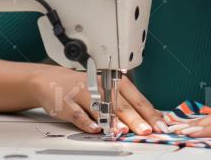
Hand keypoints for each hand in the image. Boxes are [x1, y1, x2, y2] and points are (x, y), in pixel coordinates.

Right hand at [29, 65, 169, 134]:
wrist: (51, 79)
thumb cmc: (85, 86)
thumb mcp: (107, 89)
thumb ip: (126, 103)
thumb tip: (149, 118)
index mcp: (115, 82)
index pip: (137, 99)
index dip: (150, 113)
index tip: (160, 125)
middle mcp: (101, 86)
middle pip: (122, 105)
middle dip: (136, 119)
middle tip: (146, 130)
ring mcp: (83, 94)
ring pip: (101, 108)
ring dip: (113, 121)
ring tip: (124, 130)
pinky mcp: (67, 103)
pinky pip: (78, 114)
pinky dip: (87, 122)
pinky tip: (96, 128)